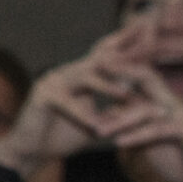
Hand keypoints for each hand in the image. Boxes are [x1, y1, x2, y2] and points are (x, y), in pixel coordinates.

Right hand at [0, 24, 148, 171]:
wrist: (32, 150)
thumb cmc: (64, 135)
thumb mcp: (97, 121)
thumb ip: (117, 111)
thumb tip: (149, 106)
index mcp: (82, 74)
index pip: (108, 53)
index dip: (127, 41)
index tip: (150, 31)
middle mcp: (68, 72)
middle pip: (99, 57)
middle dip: (123, 51)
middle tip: (147, 46)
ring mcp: (53, 81)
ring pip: (85, 78)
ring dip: (106, 86)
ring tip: (126, 94)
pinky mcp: (41, 97)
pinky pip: (65, 104)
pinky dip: (81, 114)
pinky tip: (96, 125)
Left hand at [100, 62, 182, 181]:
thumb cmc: (177, 160)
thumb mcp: (148, 140)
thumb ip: (132, 125)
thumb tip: (108, 110)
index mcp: (166, 103)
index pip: (144, 77)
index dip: (124, 66)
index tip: (99, 60)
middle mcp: (176, 104)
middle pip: (149, 79)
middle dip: (124, 71)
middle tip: (97, 67)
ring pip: (147, 111)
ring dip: (120, 122)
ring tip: (98, 132)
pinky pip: (159, 131)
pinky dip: (138, 136)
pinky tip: (119, 143)